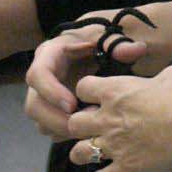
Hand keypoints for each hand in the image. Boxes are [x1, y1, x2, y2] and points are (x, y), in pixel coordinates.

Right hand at [22, 19, 146, 138]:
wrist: (93, 47)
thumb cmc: (97, 40)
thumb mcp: (106, 37)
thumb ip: (120, 44)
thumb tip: (138, 50)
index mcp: (49, 55)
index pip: (38, 75)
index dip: (51, 92)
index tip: (72, 106)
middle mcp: (41, 77)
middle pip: (33, 105)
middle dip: (55, 119)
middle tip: (81, 126)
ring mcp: (44, 96)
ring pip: (40, 121)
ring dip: (61, 130)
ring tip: (88, 131)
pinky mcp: (52, 109)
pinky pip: (50, 128)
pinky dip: (66, 134)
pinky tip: (87, 133)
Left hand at [67, 61, 171, 171]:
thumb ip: (160, 76)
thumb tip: (168, 76)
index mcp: (115, 92)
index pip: (82, 88)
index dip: (87, 93)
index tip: (96, 98)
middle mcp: (108, 119)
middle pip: (73, 124)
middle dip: (80, 126)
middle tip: (93, 128)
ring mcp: (114, 146)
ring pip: (79, 153)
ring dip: (83, 154)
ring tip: (89, 155)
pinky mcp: (126, 169)